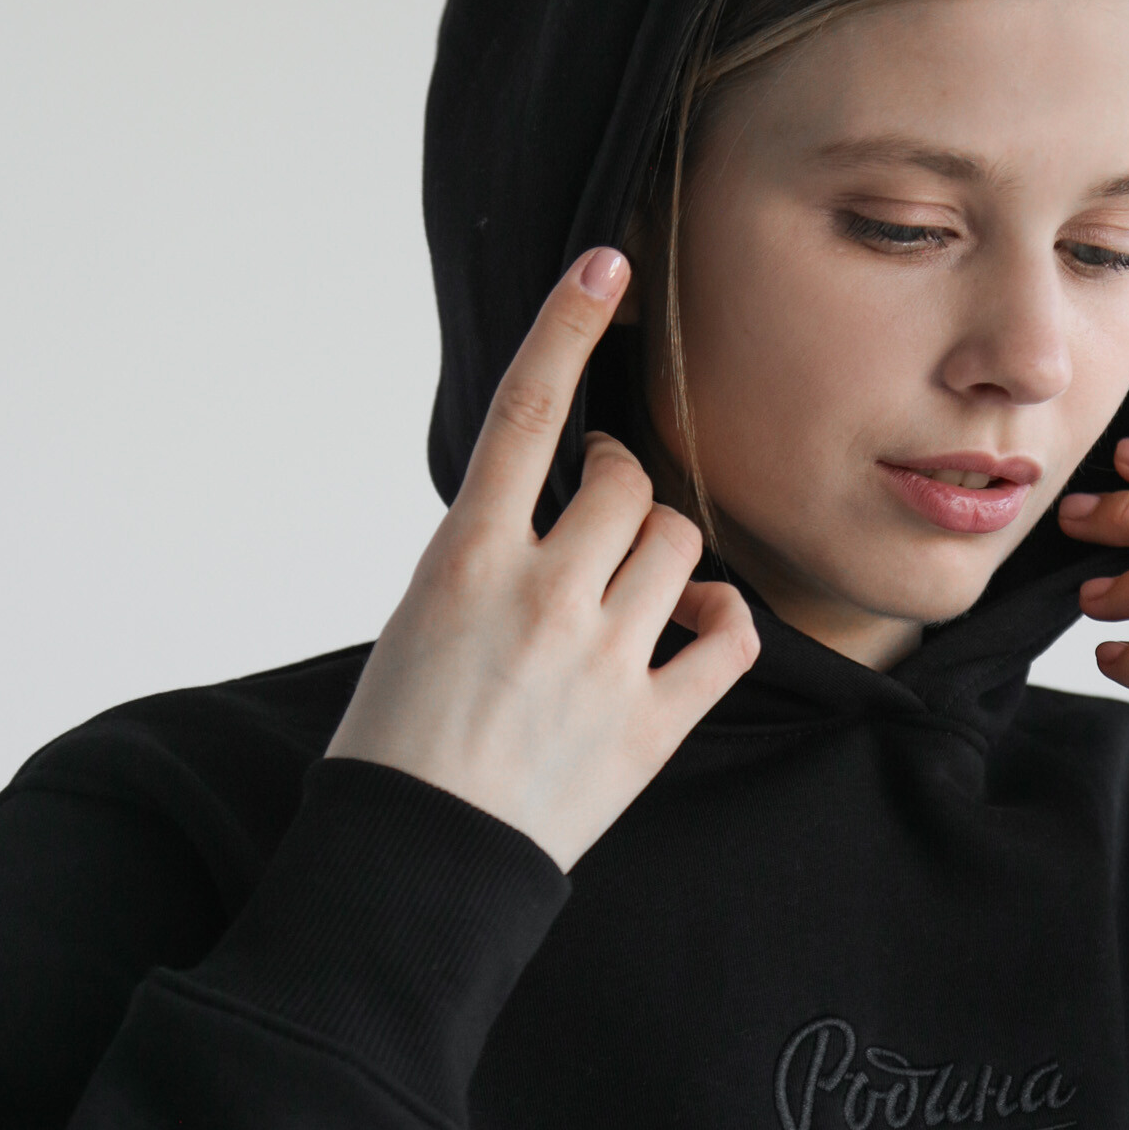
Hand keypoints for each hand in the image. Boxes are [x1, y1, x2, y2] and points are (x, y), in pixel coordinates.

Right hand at [325, 245, 759, 873]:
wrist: (414, 866)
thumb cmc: (399, 742)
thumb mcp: (420, 619)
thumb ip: (492, 556)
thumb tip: (559, 517)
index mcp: (464, 561)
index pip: (526, 414)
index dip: (568, 326)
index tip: (608, 262)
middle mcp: (540, 597)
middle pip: (627, 483)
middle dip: (620, 485)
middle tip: (599, 514)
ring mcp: (602, 661)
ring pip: (680, 544)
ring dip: (663, 549)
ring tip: (633, 586)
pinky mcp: (652, 726)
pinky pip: (729, 635)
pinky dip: (719, 620)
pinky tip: (691, 626)